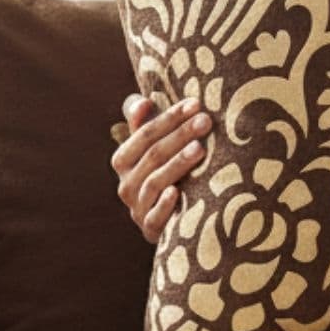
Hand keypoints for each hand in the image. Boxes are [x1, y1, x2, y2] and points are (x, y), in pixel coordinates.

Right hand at [110, 93, 212, 244]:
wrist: (170, 222)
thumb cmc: (165, 174)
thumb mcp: (153, 149)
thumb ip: (145, 125)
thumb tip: (142, 101)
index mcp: (124, 160)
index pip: (144, 134)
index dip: (169, 117)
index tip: (195, 104)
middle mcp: (126, 184)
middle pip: (152, 155)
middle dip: (180, 135)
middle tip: (205, 121)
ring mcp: (137, 208)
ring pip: (154, 182)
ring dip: (176, 164)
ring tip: (199, 149)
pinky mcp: (150, 229)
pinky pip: (154, 217)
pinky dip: (164, 204)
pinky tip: (177, 192)